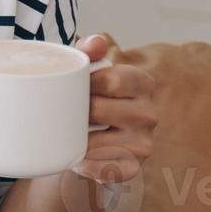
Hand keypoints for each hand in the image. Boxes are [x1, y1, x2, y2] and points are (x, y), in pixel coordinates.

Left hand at [72, 33, 156, 185]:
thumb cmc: (85, 98)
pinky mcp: (133, 167)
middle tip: (61, 113)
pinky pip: (103, 169)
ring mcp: (144, 143)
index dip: (86, 84)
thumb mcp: (85, 72)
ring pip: (98, 142)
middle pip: (100, 110)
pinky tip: (77, 158)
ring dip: (75, 141)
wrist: (84, 139)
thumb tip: (95, 42)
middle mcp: (149, 113)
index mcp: (141, 83)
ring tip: (66, 135)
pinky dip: (85, 165)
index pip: (113, 79)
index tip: (69, 87)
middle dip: (75, 112)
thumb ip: (88, 52)